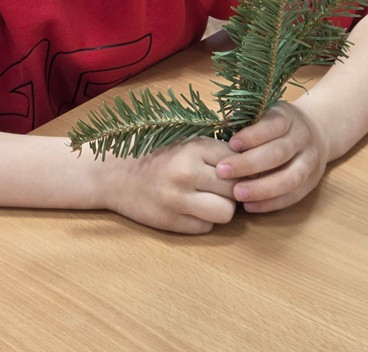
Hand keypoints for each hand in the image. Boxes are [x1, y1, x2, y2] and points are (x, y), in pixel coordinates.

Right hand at [97, 137, 237, 233]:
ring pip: (226, 212)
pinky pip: (206, 227)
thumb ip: (215, 147)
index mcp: (193, 147)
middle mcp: (187, 172)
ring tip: (209, 199)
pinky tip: (191, 208)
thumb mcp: (184, 140)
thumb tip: (253, 156)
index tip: (234, 170)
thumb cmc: (154, 154)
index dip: (240, 168)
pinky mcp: (171, 222)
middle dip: (232, 189)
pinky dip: (203, 220)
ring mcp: (179, 199)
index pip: (238, 162)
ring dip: (221, 207)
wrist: (113, 174)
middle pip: (236, 189)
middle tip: (220, 186)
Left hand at [216, 102, 328, 212]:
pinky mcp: (312, 182)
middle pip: (279, 153)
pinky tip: (250, 206)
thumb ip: (246, 118)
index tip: (231, 144)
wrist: (317, 130)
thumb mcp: (265, 112)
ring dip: (262, 189)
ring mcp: (310, 161)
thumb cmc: (277, 123)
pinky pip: (294, 196)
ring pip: (290, 178)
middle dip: (249, 164)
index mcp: (288, 117)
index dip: (252, 136)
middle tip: (222, 172)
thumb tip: (224, 122)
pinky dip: (272, 203)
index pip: (273, 125)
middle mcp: (303, 138)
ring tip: (237, 194)